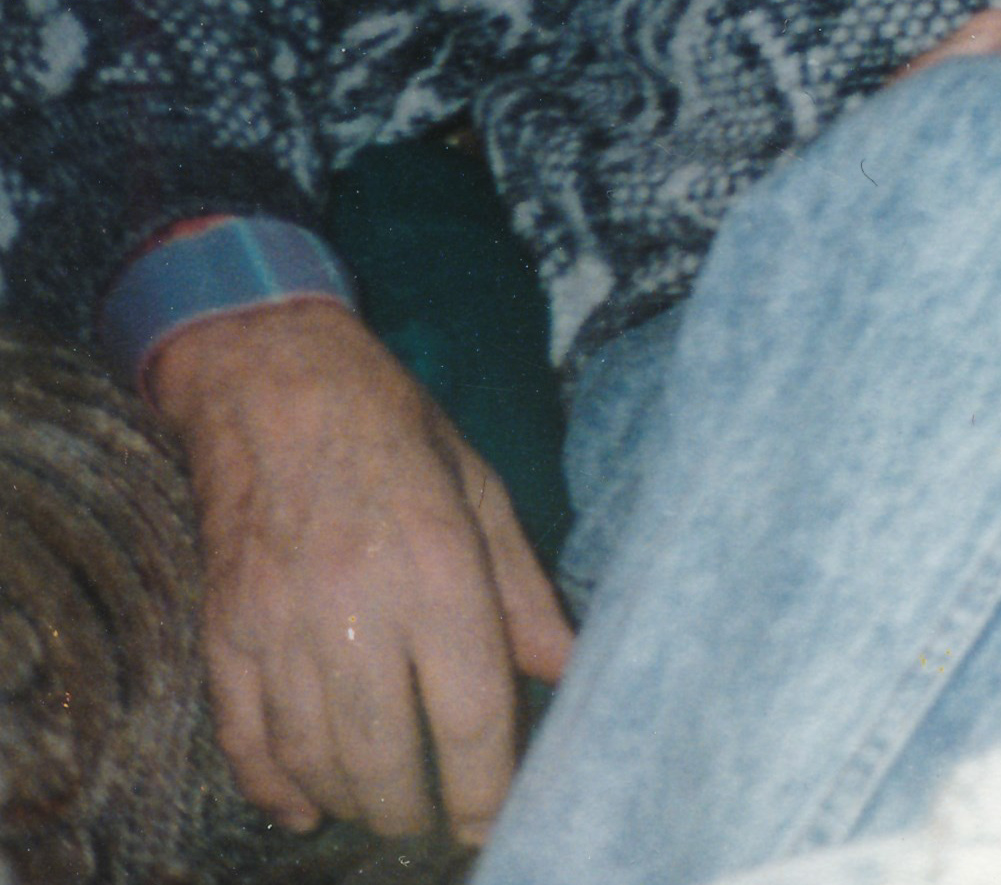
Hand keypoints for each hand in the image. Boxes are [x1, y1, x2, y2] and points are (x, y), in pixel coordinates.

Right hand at [146, 300, 572, 841]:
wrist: (274, 389)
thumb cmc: (396, 435)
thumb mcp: (483, 494)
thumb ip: (523, 592)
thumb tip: (569, 668)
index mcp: (435, 571)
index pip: (469, 712)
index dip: (486, 785)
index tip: (497, 819)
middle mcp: (355, 609)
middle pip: (386, 755)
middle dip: (417, 808)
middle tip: (440, 818)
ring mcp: (278, 626)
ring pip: (314, 758)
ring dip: (352, 801)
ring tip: (388, 810)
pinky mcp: (223, 633)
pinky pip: (243, 737)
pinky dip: (272, 786)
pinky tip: (304, 808)